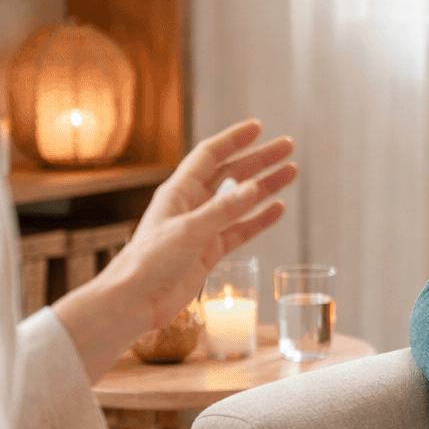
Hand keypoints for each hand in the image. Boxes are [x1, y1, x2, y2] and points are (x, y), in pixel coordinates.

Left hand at [54, 120, 297, 381]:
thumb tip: (254, 187)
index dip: (233, 139)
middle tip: (287, 147)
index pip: (210, 155)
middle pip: (232, 174)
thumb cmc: (150, 261)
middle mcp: (192, 205)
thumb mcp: (189, 231)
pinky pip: (241, 230)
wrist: (136, 301)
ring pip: (241, 201)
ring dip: (265, 186)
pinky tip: (277, 209)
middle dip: (259, 160)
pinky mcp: (210, 251)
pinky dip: (260, 219)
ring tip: (291, 172)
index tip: (258, 127)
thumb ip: (223, 210)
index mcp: (179, 191)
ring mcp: (203, 228)